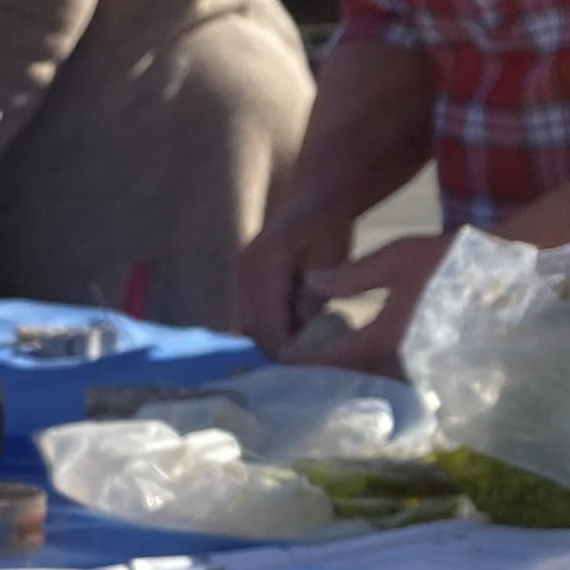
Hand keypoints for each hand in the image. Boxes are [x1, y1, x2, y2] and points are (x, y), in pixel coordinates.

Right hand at [236, 204, 355, 354]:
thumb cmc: (329, 226)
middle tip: (308, 369)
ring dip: (274, 343)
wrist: (314, 199)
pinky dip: (270, 330)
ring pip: (250, 328)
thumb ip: (314, 297)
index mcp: (263, 266)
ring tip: (302, 356)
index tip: (312, 370)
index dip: (289, 353)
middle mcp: (243, 274)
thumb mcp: (330, 259)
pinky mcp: (242, 283)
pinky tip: (293, 336)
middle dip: (280, 352)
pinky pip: (251, 317)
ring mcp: (239, 278)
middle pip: (255, 331)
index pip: (269, 326)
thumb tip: (302, 339)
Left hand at [285, 235, 452, 376]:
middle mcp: (398, 365)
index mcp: (383, 338)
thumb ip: (350, 276)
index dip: (300, 361)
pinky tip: (358, 369)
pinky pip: (391, 384)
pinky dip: (371, 379)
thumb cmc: (450, 261)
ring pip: (368, 386)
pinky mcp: (433, 376)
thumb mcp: (396, 258)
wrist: (503, 275)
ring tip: (318, 373)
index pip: (329, 359)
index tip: (279, 360)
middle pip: (346, 381)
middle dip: (319, 377)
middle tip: (292, 372)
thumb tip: (310, 283)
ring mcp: (418, 376)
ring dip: (344, 381)